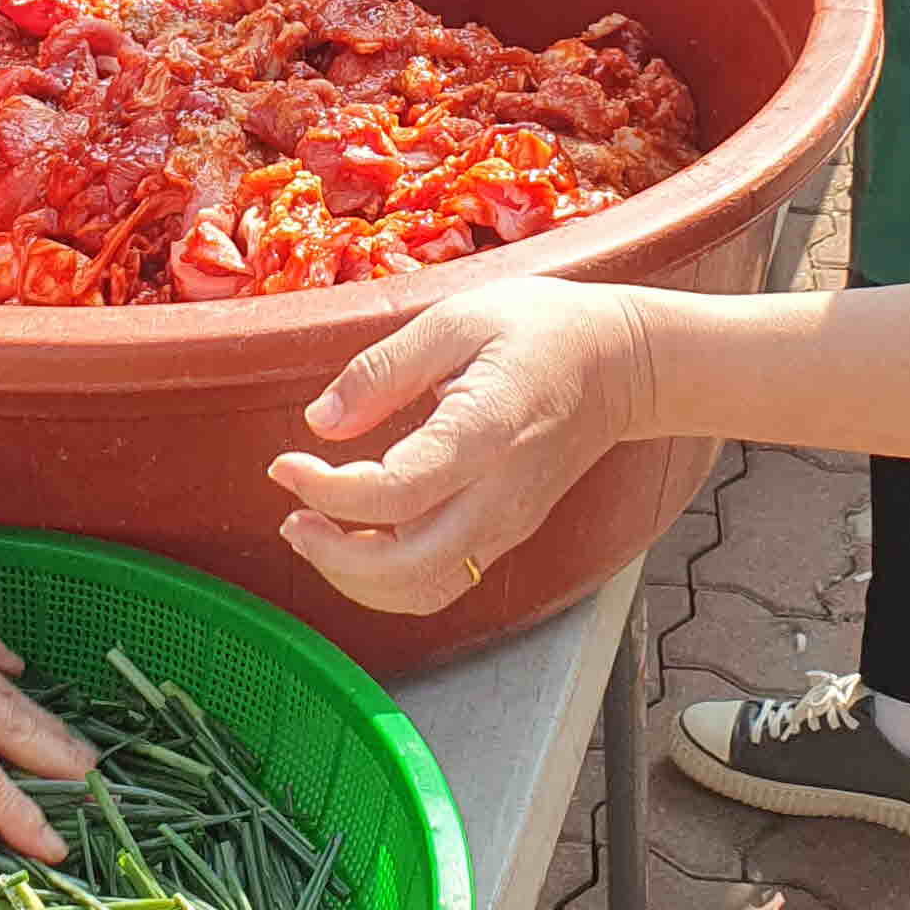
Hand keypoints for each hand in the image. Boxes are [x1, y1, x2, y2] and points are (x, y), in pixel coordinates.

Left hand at [270, 283, 654, 609]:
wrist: (622, 365)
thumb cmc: (541, 330)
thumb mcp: (455, 320)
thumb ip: (383, 369)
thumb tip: (320, 420)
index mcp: (486, 433)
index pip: (397, 493)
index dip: (328, 492)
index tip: (286, 464)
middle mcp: (500, 496)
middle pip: (409, 569)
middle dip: (333, 556)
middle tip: (291, 516)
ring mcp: (507, 524)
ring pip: (424, 590)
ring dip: (356, 579)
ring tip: (312, 534)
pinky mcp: (506, 534)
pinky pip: (442, 581)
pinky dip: (388, 579)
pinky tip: (357, 540)